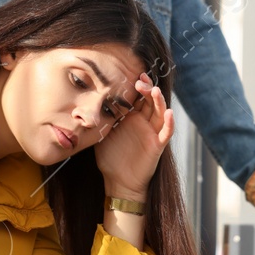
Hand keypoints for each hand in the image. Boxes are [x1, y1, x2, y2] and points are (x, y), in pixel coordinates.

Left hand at [94, 72, 174, 199]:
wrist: (118, 182)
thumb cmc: (110, 158)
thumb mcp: (101, 134)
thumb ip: (99, 119)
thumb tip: (84, 104)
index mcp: (131, 117)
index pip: (137, 96)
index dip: (137, 85)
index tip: (132, 72)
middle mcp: (143, 122)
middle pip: (150, 100)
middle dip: (147, 88)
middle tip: (140, 79)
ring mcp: (152, 132)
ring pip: (160, 112)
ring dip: (159, 100)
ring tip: (154, 90)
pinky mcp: (157, 145)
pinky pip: (166, 132)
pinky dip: (170, 122)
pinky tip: (170, 112)